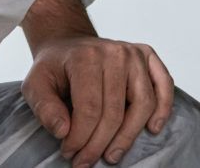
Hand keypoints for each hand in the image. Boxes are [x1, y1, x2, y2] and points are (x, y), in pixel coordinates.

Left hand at [21, 36, 173, 166]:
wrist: (68, 43)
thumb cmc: (54, 67)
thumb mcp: (35, 85)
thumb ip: (44, 108)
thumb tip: (64, 131)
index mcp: (86, 57)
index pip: (89, 109)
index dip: (80, 138)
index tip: (69, 152)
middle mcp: (114, 52)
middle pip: (115, 111)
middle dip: (99, 144)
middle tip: (86, 161)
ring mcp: (134, 53)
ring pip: (143, 103)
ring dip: (128, 136)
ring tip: (112, 155)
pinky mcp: (147, 56)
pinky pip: (164, 84)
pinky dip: (163, 108)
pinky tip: (152, 128)